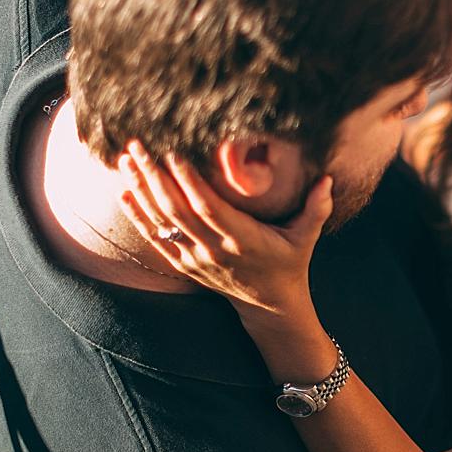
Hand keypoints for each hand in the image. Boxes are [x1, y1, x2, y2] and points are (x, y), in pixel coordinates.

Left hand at [116, 140, 330, 317]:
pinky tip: (123, 191)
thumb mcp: (306, 238)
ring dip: (141, 190)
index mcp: (242, 240)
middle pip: (177, 211)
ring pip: (162, 222)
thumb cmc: (289, 263)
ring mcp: (196, 259)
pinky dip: (138, 215)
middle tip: (139, 146)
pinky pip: (155, 238)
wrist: (270, 305)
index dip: (189, 182)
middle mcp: (214, 250)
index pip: (209, 208)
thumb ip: (317, 209)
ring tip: (126, 160)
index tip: (173, 152)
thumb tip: (328, 179)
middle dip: (154, 177)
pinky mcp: (184, 264)